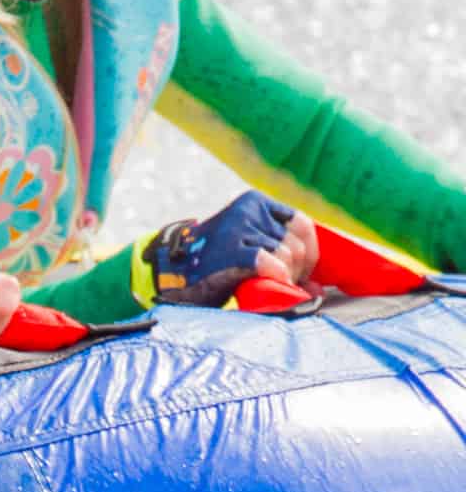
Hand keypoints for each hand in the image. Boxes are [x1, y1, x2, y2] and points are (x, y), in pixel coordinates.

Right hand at [144, 192, 311, 305]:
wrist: (171, 274)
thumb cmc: (215, 265)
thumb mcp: (249, 246)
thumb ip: (282, 256)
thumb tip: (319, 290)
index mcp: (253, 202)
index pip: (301, 223)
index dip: (310, 251)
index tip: (304, 270)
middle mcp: (246, 210)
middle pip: (296, 243)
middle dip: (299, 270)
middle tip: (288, 284)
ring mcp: (237, 229)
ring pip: (286, 256)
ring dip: (288, 277)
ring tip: (275, 286)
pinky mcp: (230, 250)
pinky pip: (270, 263)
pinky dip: (277, 277)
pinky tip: (269, 284)